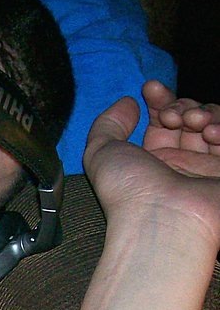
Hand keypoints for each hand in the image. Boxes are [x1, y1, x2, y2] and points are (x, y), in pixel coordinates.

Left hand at [83, 80, 219, 251]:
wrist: (163, 220)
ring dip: (203, 112)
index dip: (159, 100)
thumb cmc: (128, 191)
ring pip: (214, 125)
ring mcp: (206, 169)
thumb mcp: (100, 152)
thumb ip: (108, 124)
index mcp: (150, 160)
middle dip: (181, 105)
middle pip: (190, 119)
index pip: (162, 120)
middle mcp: (179, 164)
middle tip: (172, 115)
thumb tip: (129, 103)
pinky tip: (210, 132)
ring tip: (192, 122)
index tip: (150, 89)